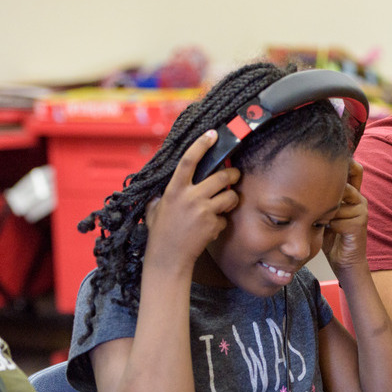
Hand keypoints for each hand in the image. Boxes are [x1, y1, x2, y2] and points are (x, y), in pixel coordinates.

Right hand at [143, 130, 240, 268]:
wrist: (168, 257)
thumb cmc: (160, 232)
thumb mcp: (155, 207)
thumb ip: (164, 193)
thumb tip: (171, 180)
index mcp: (174, 189)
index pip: (189, 160)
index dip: (202, 145)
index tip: (212, 134)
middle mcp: (190, 197)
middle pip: (222, 177)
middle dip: (233, 175)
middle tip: (235, 175)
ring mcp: (203, 211)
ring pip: (230, 198)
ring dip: (232, 200)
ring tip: (225, 204)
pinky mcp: (213, 225)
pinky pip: (225, 218)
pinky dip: (221, 222)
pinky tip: (210, 229)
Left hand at [323, 159, 367, 271]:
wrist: (344, 261)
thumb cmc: (332, 236)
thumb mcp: (326, 212)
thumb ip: (324, 197)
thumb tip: (305, 178)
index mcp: (353, 194)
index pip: (355, 169)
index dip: (345, 162)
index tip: (325, 162)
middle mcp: (360, 199)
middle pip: (341, 186)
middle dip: (326, 197)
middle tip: (320, 210)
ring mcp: (362, 211)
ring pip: (335, 205)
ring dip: (326, 216)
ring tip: (327, 225)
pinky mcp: (360, 224)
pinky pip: (337, 220)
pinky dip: (330, 228)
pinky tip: (332, 233)